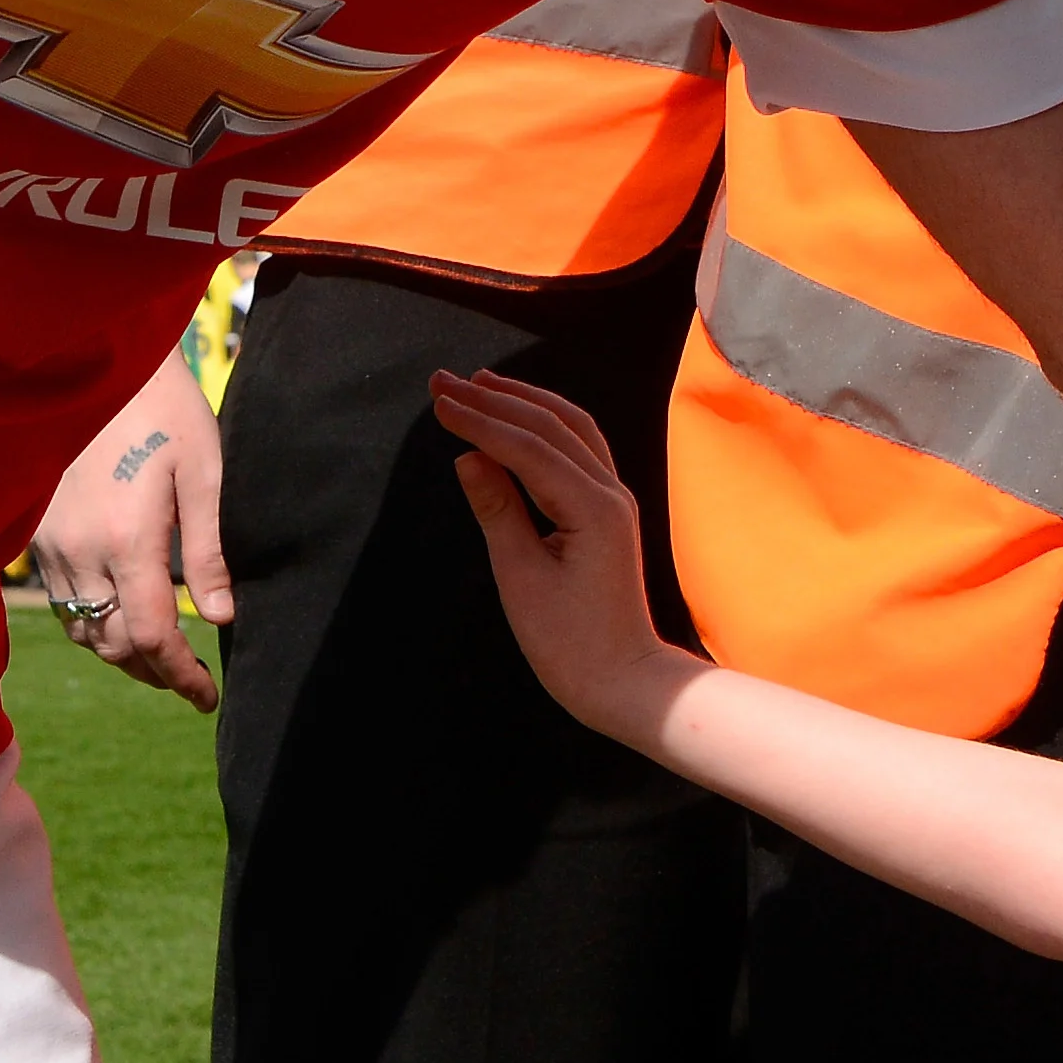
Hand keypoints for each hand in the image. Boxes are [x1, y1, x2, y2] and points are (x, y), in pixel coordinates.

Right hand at [29, 350, 234, 710]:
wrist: (98, 366)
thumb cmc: (165, 411)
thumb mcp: (204, 473)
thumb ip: (208, 551)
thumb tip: (219, 618)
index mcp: (128, 540)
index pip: (153, 637)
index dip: (182, 677)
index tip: (207, 697)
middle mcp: (81, 551)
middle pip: (115, 645)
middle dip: (155, 672)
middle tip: (190, 681)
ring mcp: (52, 545)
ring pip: (84, 630)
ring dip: (122, 653)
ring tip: (162, 656)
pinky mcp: (37, 534)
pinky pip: (61, 603)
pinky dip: (94, 623)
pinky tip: (123, 615)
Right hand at [432, 366, 706, 738]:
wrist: (624, 681)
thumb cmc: (570, 644)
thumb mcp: (521, 578)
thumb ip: (497, 510)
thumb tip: (468, 456)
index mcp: (593, 509)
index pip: (528, 447)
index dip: (480, 421)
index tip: (438, 401)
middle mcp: (611, 493)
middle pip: (551, 426)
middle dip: (495, 399)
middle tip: (443, 381)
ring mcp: (615, 499)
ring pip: (572, 429)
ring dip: (524, 402)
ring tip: (478, 384)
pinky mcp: (609, 512)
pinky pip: (579, 450)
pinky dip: (545, 426)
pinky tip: (519, 418)